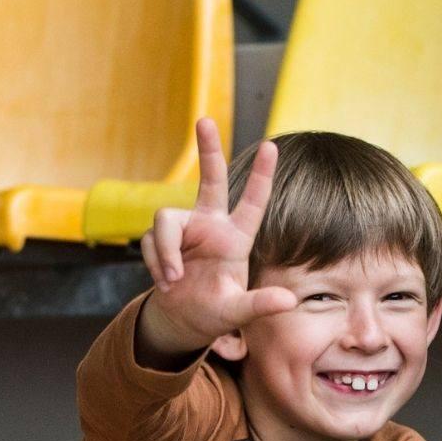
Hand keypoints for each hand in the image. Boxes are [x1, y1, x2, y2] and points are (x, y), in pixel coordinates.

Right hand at [137, 118, 297, 361]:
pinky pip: (151, 241)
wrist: (181, 320)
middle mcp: (211, 226)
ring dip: (166, 250)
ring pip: (165, 219)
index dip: (261, 176)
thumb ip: (261, 305)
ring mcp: (185, 229)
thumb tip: (290, 302)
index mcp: (236, 239)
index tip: (271, 146)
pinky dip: (157, 262)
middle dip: (208, 150)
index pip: (252, 203)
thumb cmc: (214, 312)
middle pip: (210, 180)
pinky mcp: (161, 238)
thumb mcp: (238, 313)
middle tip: (204, 120)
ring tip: (173, 280)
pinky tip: (167, 283)